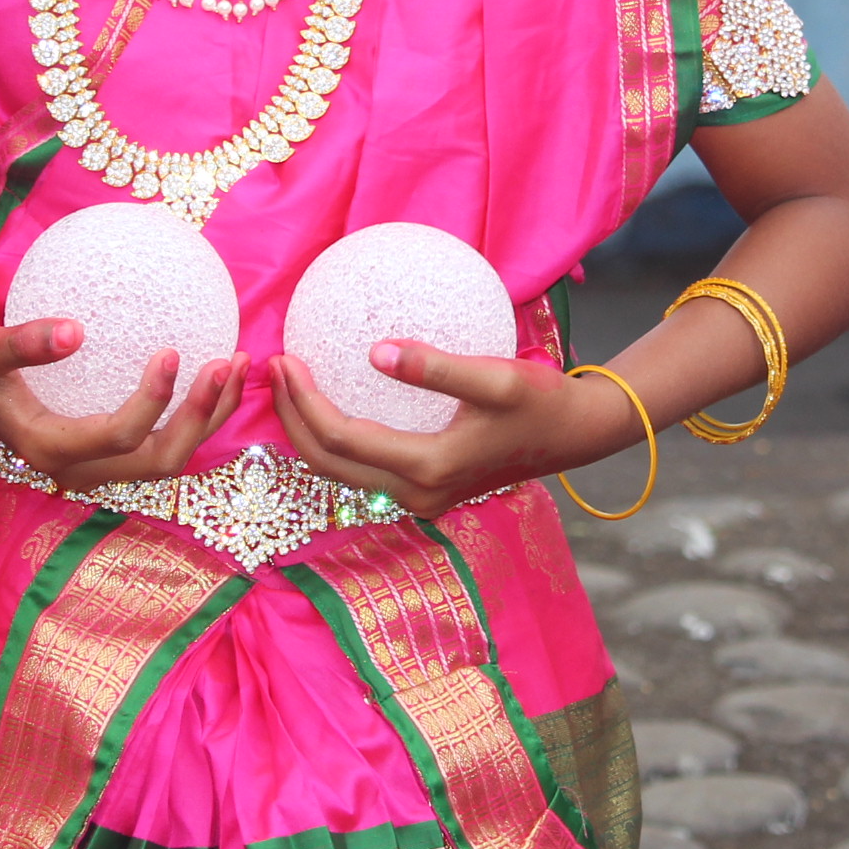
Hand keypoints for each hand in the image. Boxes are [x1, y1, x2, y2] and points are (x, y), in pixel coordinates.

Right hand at [0, 318, 244, 488]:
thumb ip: (23, 343)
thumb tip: (74, 330)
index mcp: (51, 449)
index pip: (120, 436)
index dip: (154, 402)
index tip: (171, 352)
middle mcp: (80, 470)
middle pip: (159, 461)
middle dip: (200, 418)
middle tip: (226, 362)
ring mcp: (98, 467)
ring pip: (170, 459)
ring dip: (209, 418)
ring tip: (238, 365)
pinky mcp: (110, 454)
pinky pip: (163, 443)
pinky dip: (196, 415)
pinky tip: (216, 373)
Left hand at [272, 341, 624, 519]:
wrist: (574, 435)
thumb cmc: (540, 400)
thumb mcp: (494, 376)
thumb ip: (434, 367)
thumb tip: (375, 351)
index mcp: (428, 468)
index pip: (342, 438)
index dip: (305, 401)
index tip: (286, 358)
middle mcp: (417, 494)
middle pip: (328, 464)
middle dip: (290, 418)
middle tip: (274, 369)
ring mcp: (420, 498)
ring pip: (341, 472)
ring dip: (307, 432)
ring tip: (289, 385)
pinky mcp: (425, 489)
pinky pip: (363, 468)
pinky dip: (335, 440)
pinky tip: (327, 403)